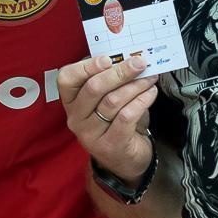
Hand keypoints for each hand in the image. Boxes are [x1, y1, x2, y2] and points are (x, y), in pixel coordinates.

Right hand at [57, 54, 157, 182]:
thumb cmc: (117, 122)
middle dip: (119, 72)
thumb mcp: (108, 99)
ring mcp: (91, 134)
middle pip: (93, 87)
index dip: (86, 66)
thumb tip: (130, 57)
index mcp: (71, 101)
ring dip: (135, 85)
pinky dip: (141, 101)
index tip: (108, 58)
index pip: (67, 79)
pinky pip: (126, 116)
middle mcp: (76, 118)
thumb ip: (112, 79)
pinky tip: (150, 93)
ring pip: (112, 101)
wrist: (126, 160)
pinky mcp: (110, 144)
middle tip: (139, 63)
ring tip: (150, 78)